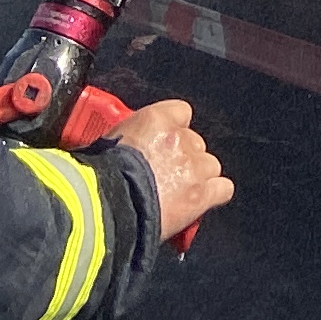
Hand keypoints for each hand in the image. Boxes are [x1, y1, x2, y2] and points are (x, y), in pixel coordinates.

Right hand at [106, 98, 232, 240]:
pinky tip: (199, 203)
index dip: (174, 129)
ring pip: (210, 166)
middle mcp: (179, 138)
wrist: (106, 207)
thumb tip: (123, 146)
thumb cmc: (97, 178)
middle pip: (195, 143)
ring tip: (178, 193)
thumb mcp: (107, 144)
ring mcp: (194, 166)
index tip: (164, 143)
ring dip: (198, 177)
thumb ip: (126, 139)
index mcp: (155, 119)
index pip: (181, 112)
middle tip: (165, 176)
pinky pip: (222, 189)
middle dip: (183, 158)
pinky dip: (213, 195)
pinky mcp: (201, 194)